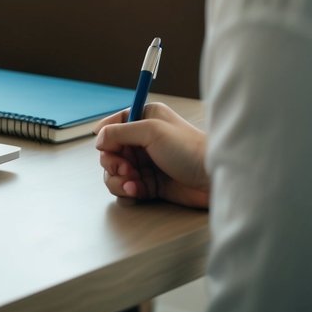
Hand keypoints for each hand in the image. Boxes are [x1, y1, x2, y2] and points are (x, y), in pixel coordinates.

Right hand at [94, 102, 209, 208]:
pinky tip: (137, 193)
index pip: (111, 125)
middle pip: (109, 152)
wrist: (213, 179)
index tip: (108, 148)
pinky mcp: (149, 184)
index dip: (106, 138)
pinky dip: (127, 192)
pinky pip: (125, 188)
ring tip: (133, 185)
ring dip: (117, 181)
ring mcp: (144, 163)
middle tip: (125, 170)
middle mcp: (142, 141)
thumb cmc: (189, 150)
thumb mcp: (151, 130)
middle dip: (112, 163)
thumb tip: (97, 140)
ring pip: (113, 173)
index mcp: (144, 119)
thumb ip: (118, 132)